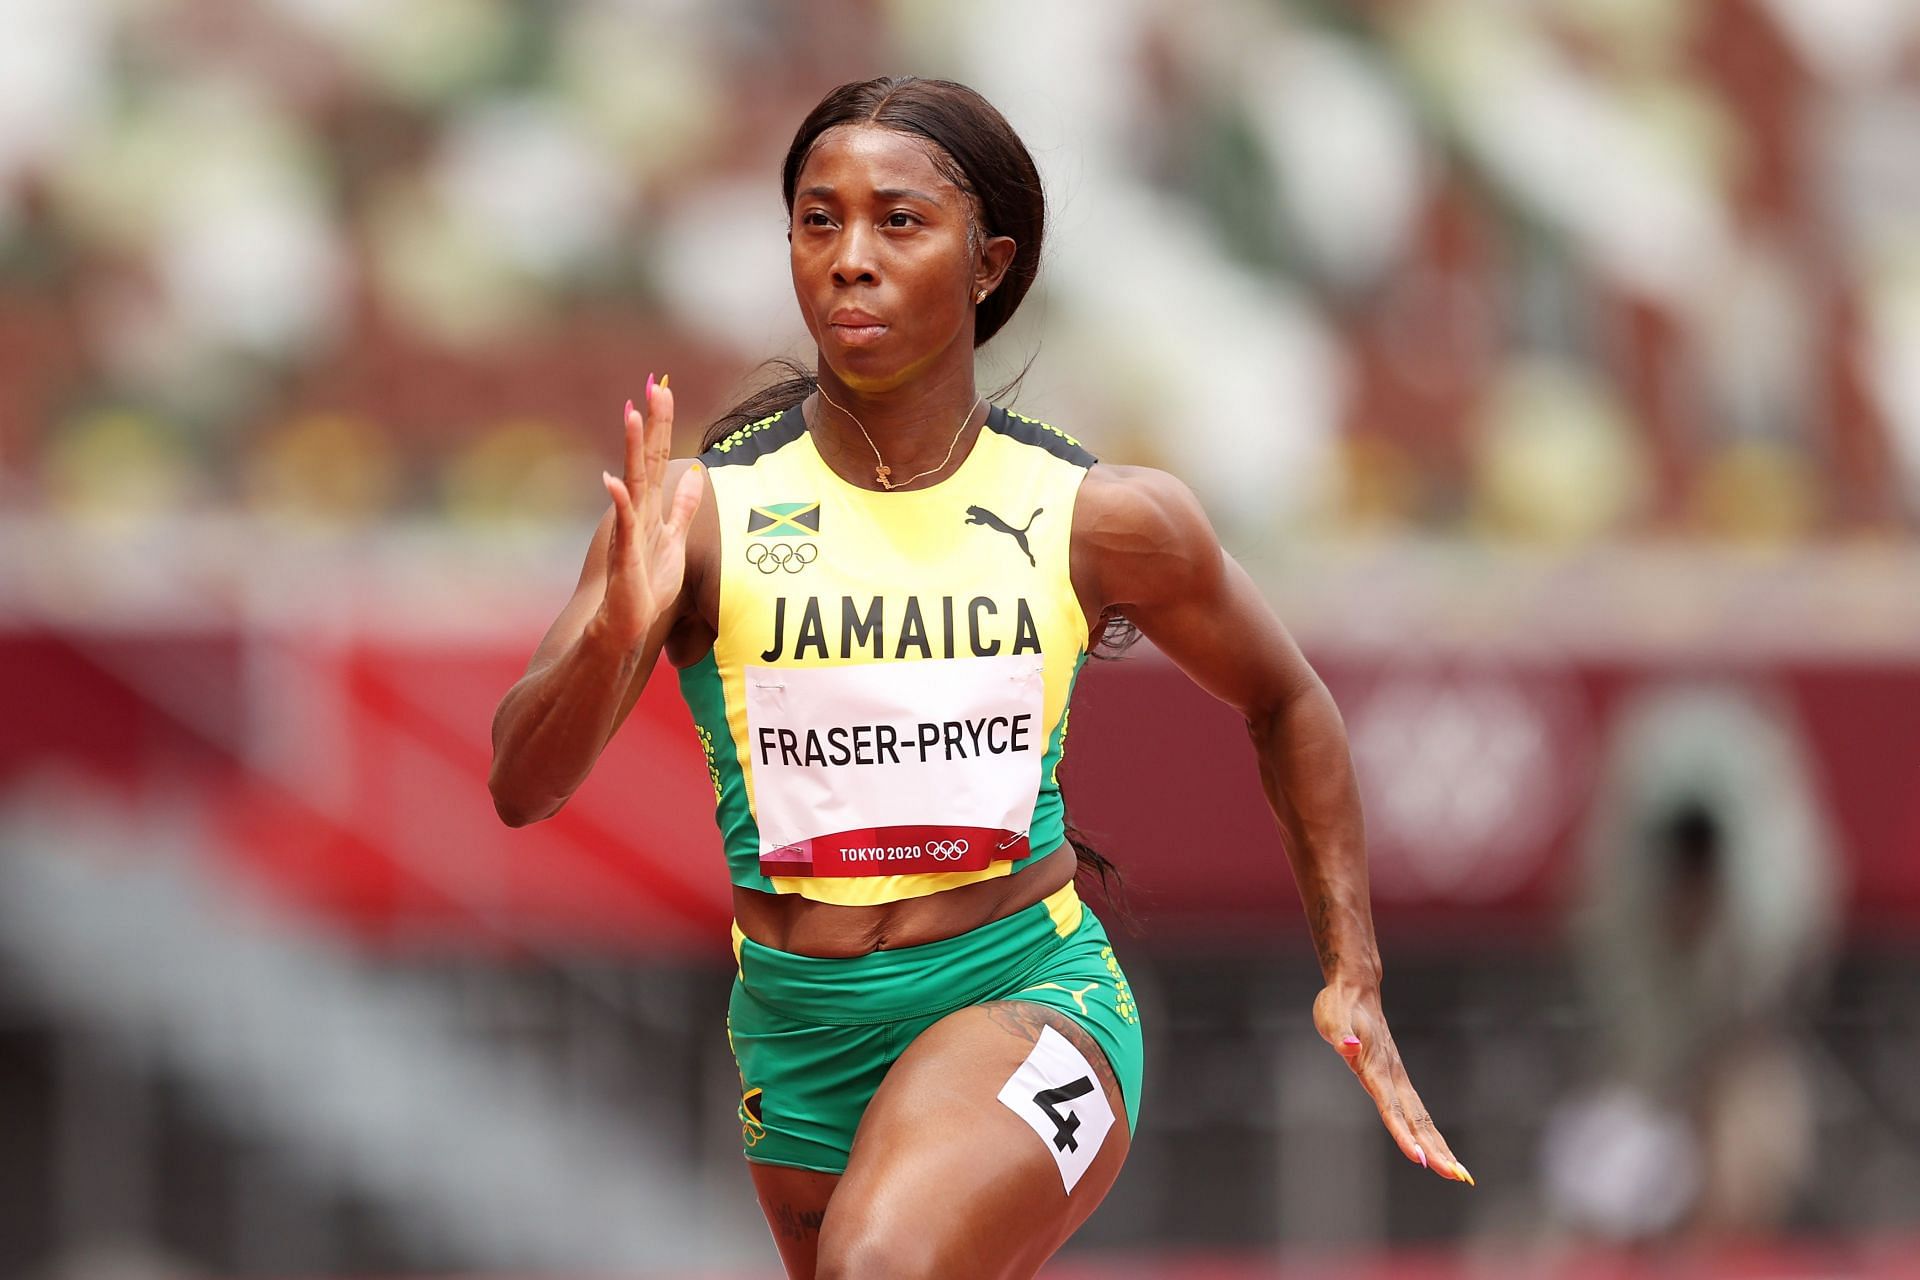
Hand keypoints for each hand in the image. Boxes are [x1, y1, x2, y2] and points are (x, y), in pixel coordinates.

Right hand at [597, 375, 703, 648]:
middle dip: (652, 423)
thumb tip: (694, 475)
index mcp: (652, 506)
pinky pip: (624, 526)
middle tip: (652, 385)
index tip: (664, 387)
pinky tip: (614, 481)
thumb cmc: (648, 586)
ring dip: (632, 450)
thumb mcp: (675, 538)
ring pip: (633, 483)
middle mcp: (638, 512)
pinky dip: (619, 503)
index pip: (660, 457)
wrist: (623, 625)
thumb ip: (682, 508)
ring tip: (631, 416)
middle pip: (648, 460)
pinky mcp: (626, 557)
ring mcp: (629, 531)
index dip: (664, 424)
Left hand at [1314, 977, 1473, 1184]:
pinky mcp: (1395, 1078)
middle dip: (1436, 1149)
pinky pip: (1415, 1111)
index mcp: (1376, 1066)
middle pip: (1416, 1119)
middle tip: (1456, 1177)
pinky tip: (1437, 1150)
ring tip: (1458, 1174)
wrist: (1356, 989)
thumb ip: (1340, 1033)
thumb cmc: (1339, 1005)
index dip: (1403, 1134)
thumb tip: (1348, 1045)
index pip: (1390, 1107)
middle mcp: (1392, 1076)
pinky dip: (1428, 1133)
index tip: (1419, 1159)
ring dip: (1439, 1146)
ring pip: (1421, 1118)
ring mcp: (1397, 1078)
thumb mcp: (1331, 1017)